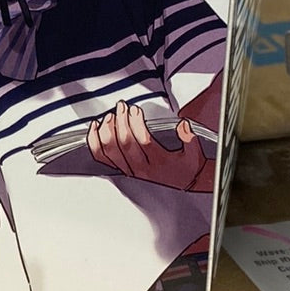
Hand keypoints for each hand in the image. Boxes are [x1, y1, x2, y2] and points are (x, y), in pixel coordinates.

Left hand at [87, 101, 210, 191]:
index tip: (136, 109)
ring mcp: (130, 170)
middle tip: (121, 106)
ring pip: (111, 150)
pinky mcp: (122, 170)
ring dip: (108, 129)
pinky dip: (94, 141)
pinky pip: (102, 157)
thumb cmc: (187, 168)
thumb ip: (189, 139)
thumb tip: (183, 125)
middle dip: (121, 120)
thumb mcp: (194, 155)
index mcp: (159, 162)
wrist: (185, 184)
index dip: (136, 123)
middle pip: (125, 142)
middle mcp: (142, 168)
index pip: (143, 141)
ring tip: (111, 115)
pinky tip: (95, 127)